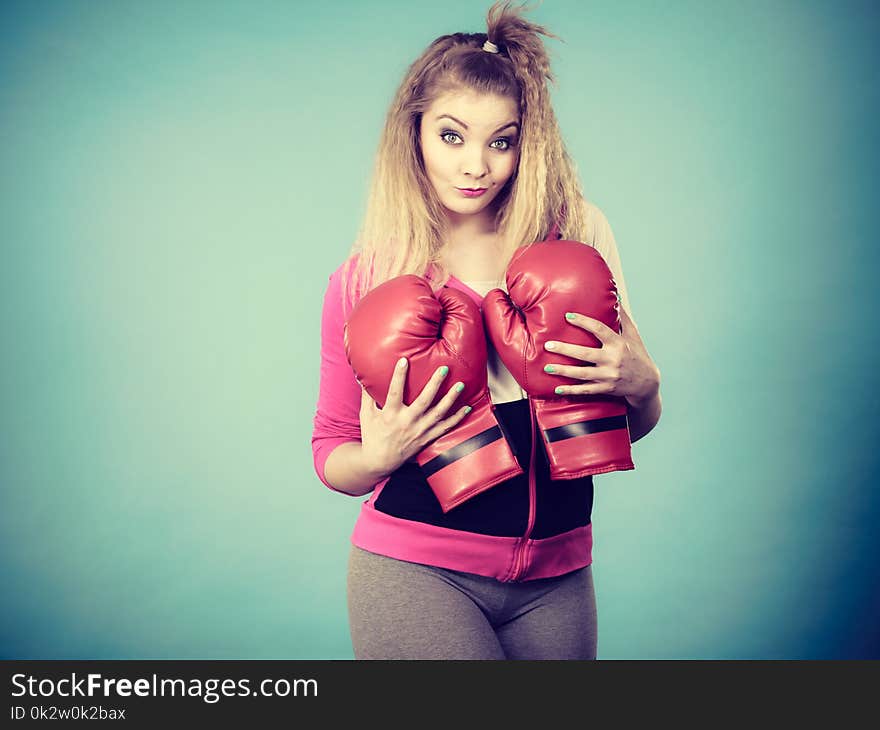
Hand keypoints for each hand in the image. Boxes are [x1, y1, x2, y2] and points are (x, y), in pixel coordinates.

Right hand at [358, 357, 470, 476]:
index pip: (394, 392)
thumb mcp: (366, 415)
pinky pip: (445, 428)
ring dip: (451, 399)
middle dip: (435, 384)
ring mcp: (419, 431)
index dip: (399, 376)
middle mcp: (406, 422)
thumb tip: (362, 376)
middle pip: (424, 401)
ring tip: (460, 385)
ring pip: (438, 413)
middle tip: (444, 369)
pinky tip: (467, 408)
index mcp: (390, 414)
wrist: (379, 462)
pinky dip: (457, 418)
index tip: (404, 360)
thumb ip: (366, 395)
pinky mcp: (427, 438)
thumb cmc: (372, 435)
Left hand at [543, 308, 659, 408]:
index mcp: (619, 344)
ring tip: (547, 366)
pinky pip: (585, 390)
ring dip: (563, 371)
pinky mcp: (605, 389)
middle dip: (565, 349)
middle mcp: (613, 360)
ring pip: (582, 374)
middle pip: (585, 354)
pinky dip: (571, 390)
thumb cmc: (637, 355)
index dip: (584, 322)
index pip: (599, 330)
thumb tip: (616, 296)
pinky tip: (557, 389)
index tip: (568, 316)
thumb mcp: (633, 335)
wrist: (647, 383)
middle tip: (548, 345)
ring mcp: (609, 376)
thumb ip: (622, 318)